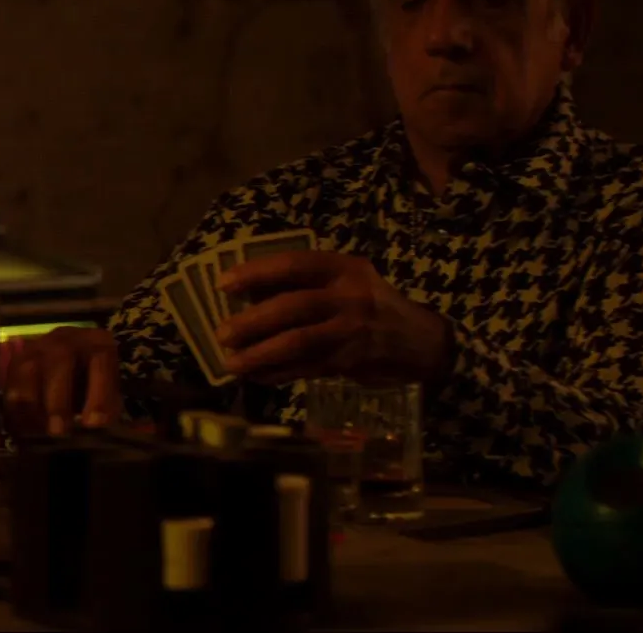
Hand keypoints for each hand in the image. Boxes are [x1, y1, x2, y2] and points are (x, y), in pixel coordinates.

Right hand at [0, 326, 123, 435]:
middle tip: (58, 430)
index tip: (92, 423)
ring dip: (32, 403)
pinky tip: (22, 426)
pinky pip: (11, 381)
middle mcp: (66, 339)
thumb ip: (103, 408)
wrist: (72, 369)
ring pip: (29, 369)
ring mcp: (38, 346)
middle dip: (58, 399)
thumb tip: (92, 425)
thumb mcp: (108, 393)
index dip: (98, 392)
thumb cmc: (94, 385)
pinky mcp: (18, 360)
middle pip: (60, 360)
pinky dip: (15, 405)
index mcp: (97, 343)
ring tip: (37, 431)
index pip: (100, 358)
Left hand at [216, 251, 453, 384]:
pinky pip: (306, 368)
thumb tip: (247, 295)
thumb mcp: (348, 281)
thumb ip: (307, 284)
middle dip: (252, 322)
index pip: (295, 265)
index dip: (256, 273)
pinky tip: (255, 377)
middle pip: (293, 307)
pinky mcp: (351, 362)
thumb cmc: (371, 304)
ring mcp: (352, 332)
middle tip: (221, 334)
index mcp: (344, 268)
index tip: (223, 285)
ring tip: (231, 363)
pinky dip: (277, 374)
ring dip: (259, 355)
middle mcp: (350, 297)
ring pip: (298, 343)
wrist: (420, 341)